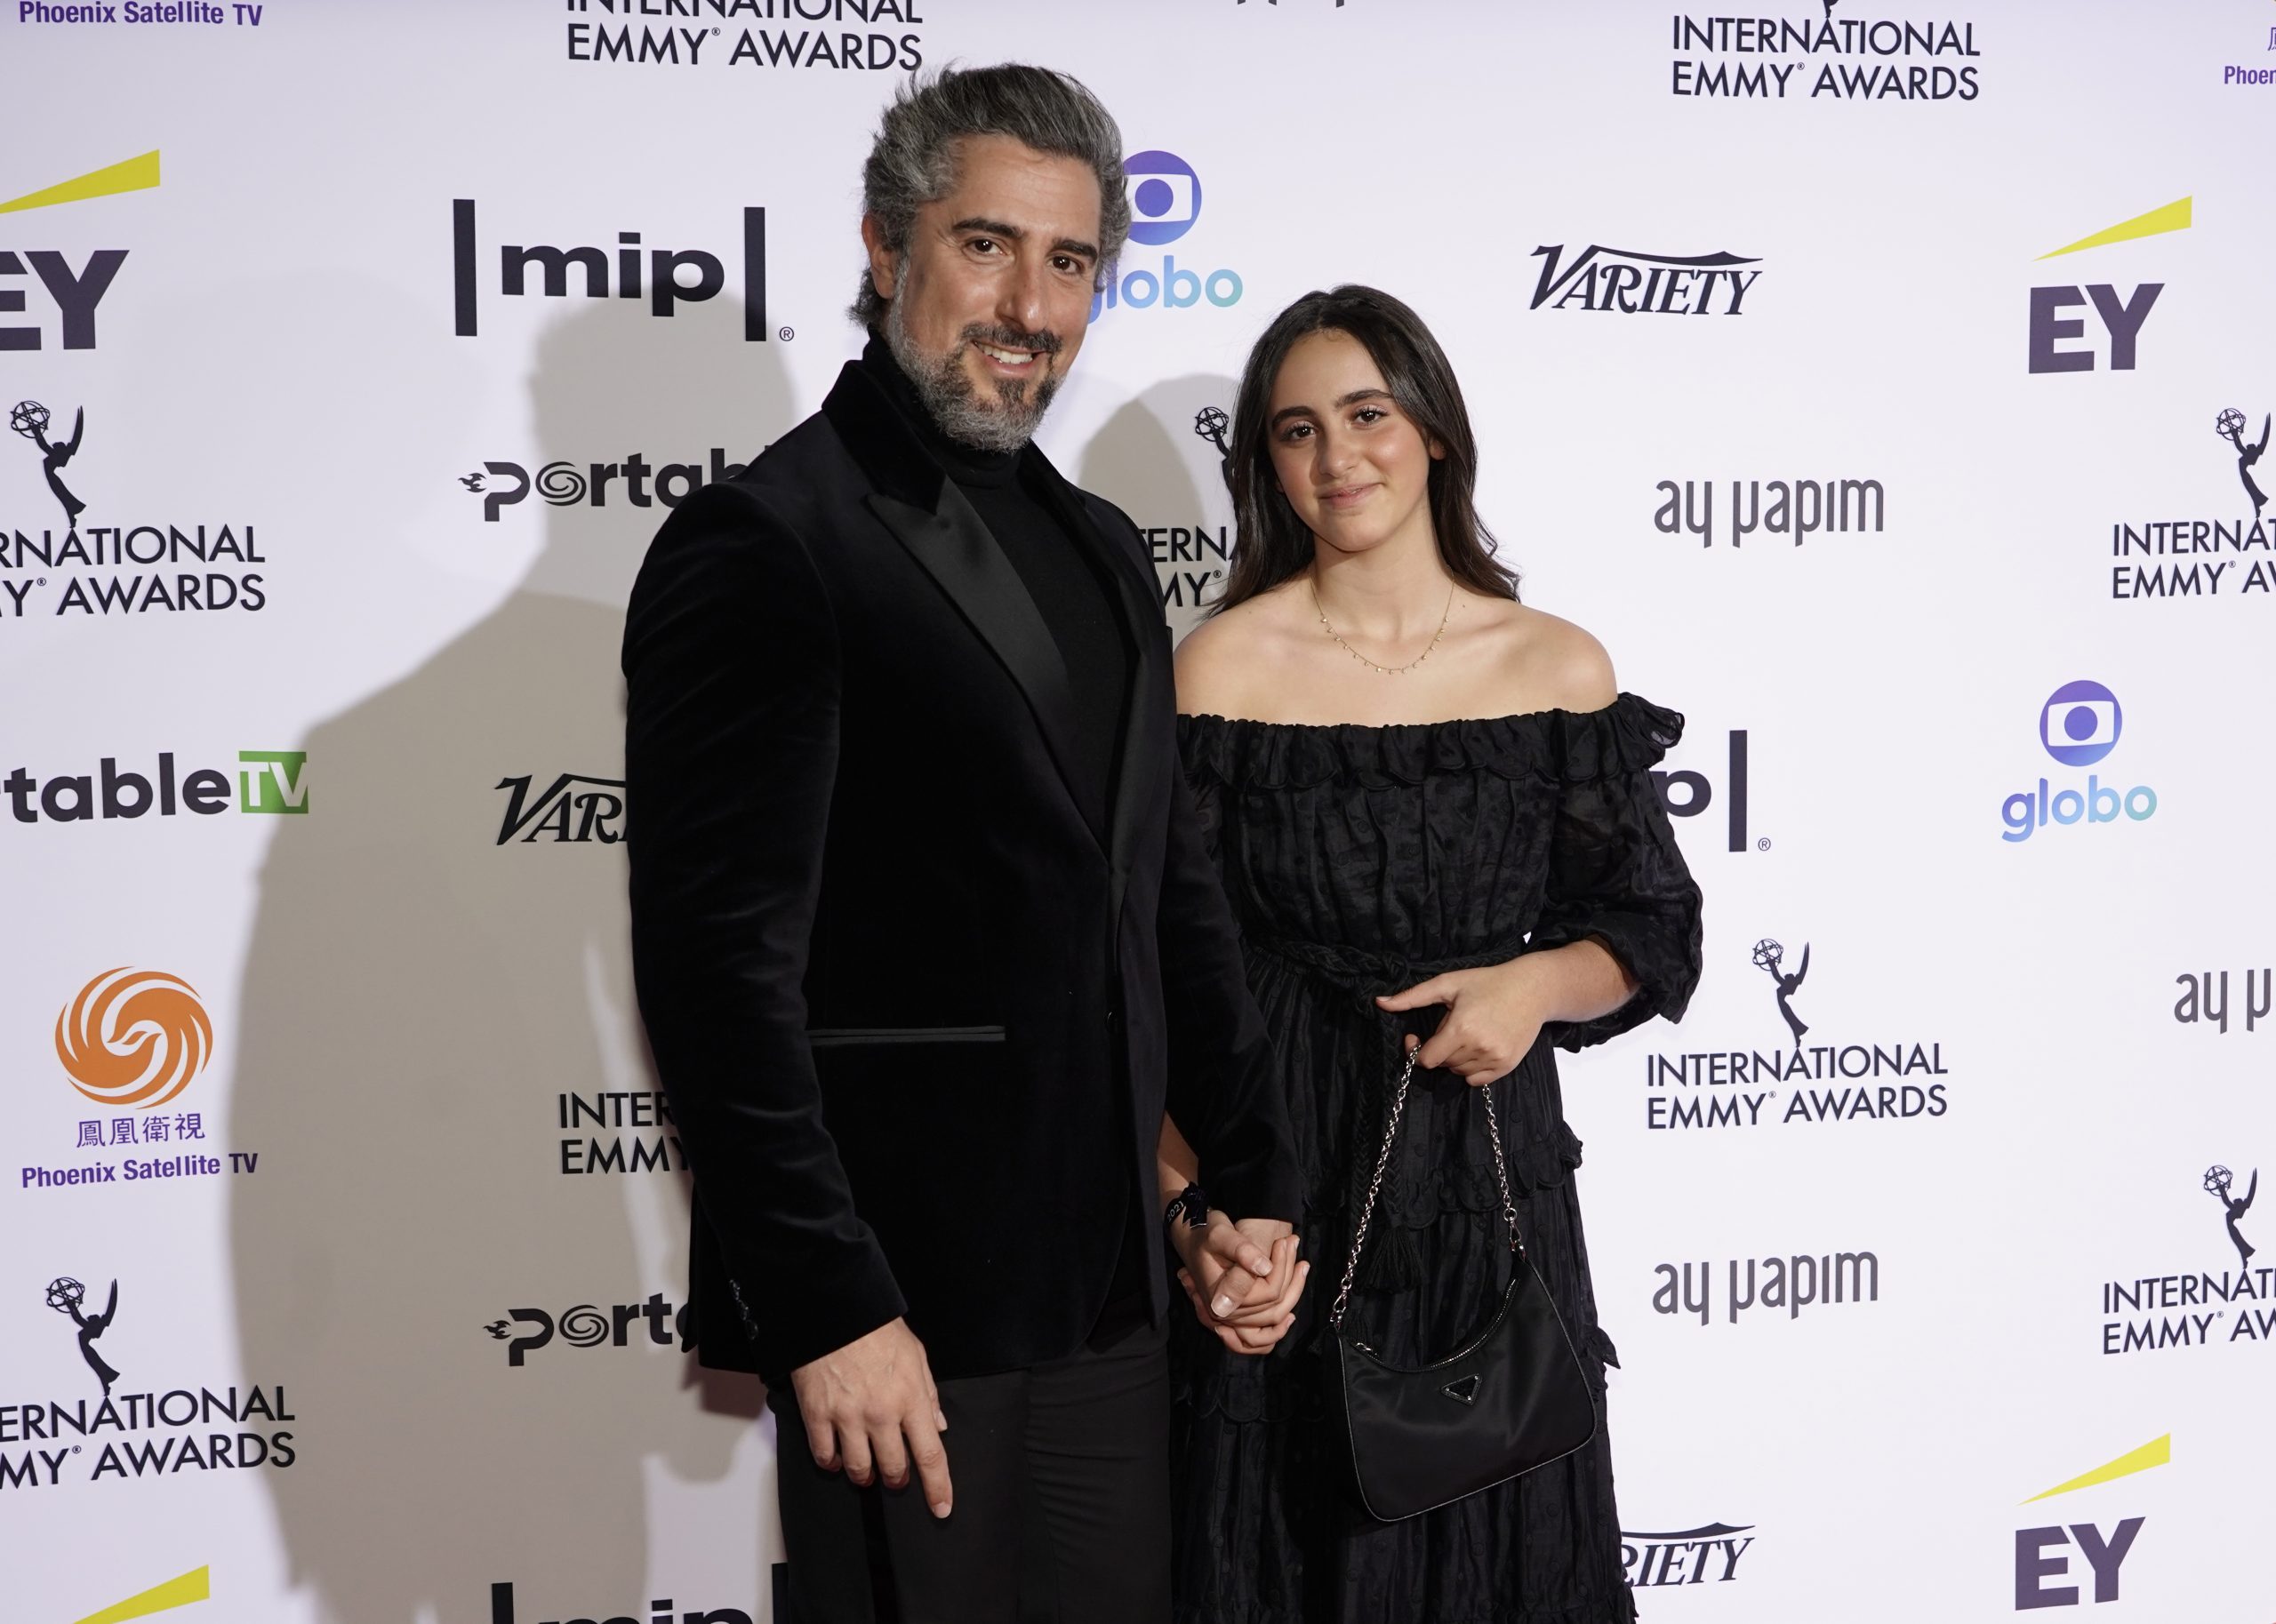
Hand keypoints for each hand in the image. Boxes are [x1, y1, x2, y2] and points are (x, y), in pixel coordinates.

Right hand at [789, 1317, 951, 1517]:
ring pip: (859, 1469)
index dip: (938, 1487)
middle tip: (896, 1476)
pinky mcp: (818, 1414)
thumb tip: (938, 1425)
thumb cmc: (877, 1329)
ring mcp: (847, 1417)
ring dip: (865, 1475)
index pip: (931, 1455)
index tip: (942, 1507)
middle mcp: (881, 1413)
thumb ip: (928, 1393)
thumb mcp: (916, 1355)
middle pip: (894, 1469)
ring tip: (867, 1470)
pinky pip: (824, 1455)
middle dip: (898, 1480)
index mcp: (910, 1398)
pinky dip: (832, 1463)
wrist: (835, 1309)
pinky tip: (837, 1457)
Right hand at [1171, 1212, 1307, 1355]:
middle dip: (1291, 1276)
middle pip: (1274, 1309)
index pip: (1268, 1293)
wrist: (1192, 1239)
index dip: (1282, 1267)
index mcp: (1221, 1299)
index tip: (1284, 1241)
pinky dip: (1280, 1320)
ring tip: (1302, 1264)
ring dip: (1293, 1292)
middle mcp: (1226, 1316)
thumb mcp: (1220, 1236)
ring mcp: (1232, 1319)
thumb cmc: (1205, 1235)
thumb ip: (1241, 1251)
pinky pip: (1264, 1333)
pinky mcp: (1238, 1317)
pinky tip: (1292, 1299)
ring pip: (1274, 1319)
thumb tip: (1265, 1268)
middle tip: (1293, 1243)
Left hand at [1377, 959, 1546, 1085]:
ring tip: (1468, 1033)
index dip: (1417, 1049)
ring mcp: (1495, 1059)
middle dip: (1440, 1048)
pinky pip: (1477, 1080)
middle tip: (1451, 1026)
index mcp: (1460, 1029)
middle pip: (1443, 1065)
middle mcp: (1478, 1048)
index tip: (1417, 1036)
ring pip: (1459, 1072)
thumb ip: (1412, 997)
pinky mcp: (1508, 1065)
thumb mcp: (1447, 983)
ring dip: (1455, 1058)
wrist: (1532, 989)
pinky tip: (1478, 1047)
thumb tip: (1379, 1002)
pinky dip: (1472, 1069)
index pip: (1427, 1059)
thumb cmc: (1487, 982)